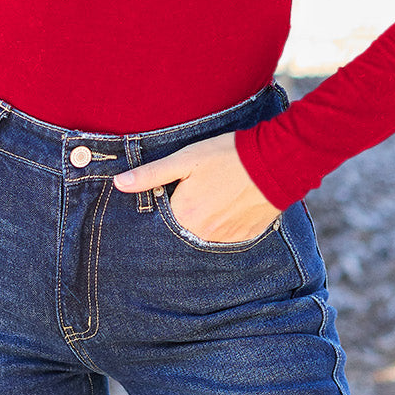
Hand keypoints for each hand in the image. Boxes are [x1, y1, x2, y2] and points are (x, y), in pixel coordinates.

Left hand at [113, 131, 280, 242]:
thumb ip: (150, 174)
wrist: (275, 161)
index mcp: (184, 216)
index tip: (172, 194)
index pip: (161, 222)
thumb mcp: (185, 159)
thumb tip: (119, 183)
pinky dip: (226, 223)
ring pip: (205, 234)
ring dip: (206, 219)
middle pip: (183, 229)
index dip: (165, 205)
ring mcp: (227, 239)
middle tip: (198, 192)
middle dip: (185, 214)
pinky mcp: (247, 236)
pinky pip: (228, 236)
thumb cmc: (226, 156)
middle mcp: (203, 235)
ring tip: (215, 194)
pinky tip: (231, 203)